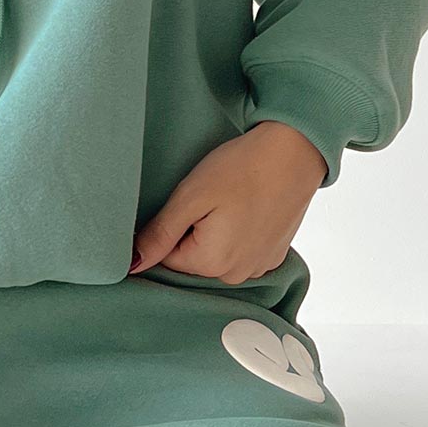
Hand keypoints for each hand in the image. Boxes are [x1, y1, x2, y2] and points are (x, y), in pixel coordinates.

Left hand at [130, 122, 326, 283]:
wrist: (296, 152)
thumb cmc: (242, 168)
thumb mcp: (191, 197)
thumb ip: (159, 235)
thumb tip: (131, 265)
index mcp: (212, 263)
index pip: (166, 258)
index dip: (167, 228)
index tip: (183, 203)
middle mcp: (237, 275)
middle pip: (192, 260)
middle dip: (190, 233)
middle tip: (206, 199)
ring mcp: (259, 267)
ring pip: (216, 256)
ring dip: (213, 234)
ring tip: (227, 202)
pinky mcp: (273, 255)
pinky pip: (240, 252)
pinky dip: (236, 235)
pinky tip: (243, 209)